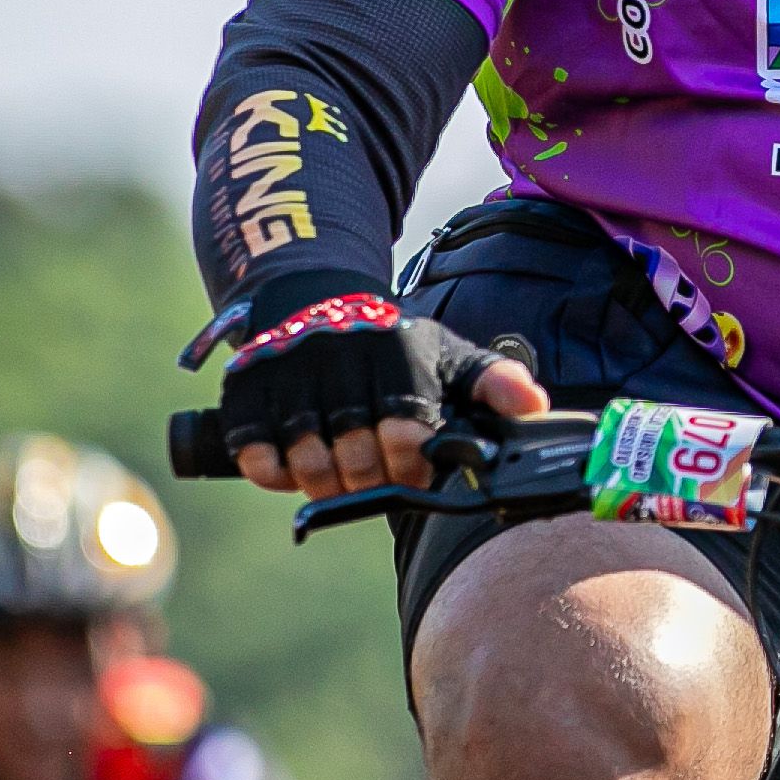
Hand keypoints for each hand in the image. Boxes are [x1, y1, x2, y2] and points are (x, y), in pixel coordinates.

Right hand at [219, 294, 543, 499]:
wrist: (311, 296)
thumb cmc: (393, 345)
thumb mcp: (448, 353)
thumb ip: (495, 382)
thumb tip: (534, 407)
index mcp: (396, 353)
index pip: (406, 440)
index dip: (411, 468)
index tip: (412, 465)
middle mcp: (339, 356)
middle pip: (355, 462)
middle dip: (368, 482)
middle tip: (372, 474)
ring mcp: (286, 371)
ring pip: (307, 464)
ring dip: (324, 483)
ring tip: (338, 472)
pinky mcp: (244, 388)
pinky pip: (257, 457)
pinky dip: (276, 474)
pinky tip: (295, 462)